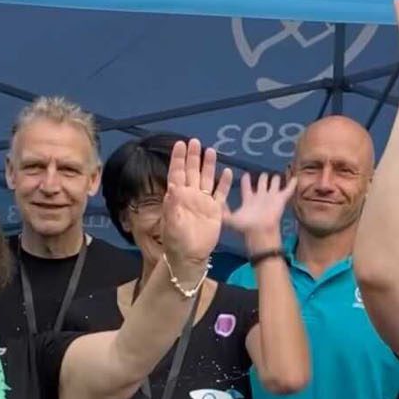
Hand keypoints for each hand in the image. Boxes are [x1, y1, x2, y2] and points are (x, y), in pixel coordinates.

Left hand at [162, 139, 233, 280]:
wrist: (190, 256)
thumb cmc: (176, 241)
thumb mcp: (171, 224)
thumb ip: (172, 205)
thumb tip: (173, 186)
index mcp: (177, 197)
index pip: (177, 173)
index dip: (178, 159)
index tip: (179, 144)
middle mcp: (190, 196)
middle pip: (192, 171)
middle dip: (193, 156)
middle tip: (194, 141)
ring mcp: (203, 202)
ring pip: (207, 179)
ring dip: (208, 165)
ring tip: (210, 150)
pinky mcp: (215, 210)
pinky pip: (221, 194)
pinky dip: (225, 183)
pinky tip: (228, 172)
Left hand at [223, 171, 295, 250]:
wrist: (260, 232)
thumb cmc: (245, 226)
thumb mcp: (230, 218)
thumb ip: (222, 211)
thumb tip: (215, 202)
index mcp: (249, 199)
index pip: (246, 185)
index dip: (246, 179)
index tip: (245, 173)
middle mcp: (260, 196)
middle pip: (262, 182)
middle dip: (263, 177)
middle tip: (263, 172)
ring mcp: (272, 197)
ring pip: (274, 183)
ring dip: (275, 179)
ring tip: (277, 174)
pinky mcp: (281, 199)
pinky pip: (288, 189)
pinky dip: (292, 183)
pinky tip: (295, 176)